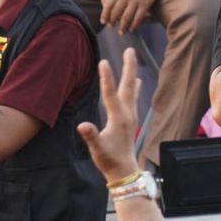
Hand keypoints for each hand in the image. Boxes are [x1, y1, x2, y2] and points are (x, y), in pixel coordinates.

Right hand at [76, 48, 140, 184]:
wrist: (124, 172)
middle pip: (128, 86)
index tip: (103, 61)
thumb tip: (83, 125)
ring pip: (132, 89)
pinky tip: (138, 82)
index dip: (106, 78)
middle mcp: (127, 114)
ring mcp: (131, 116)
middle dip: (129, 67)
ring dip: (132, 73)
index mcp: (119, 118)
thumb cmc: (109, 161)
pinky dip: (135, 87)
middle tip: (130, 49)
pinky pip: (134, 98)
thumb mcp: (97, 149)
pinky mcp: (131, 120)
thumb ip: (91, 136)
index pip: (110, 94)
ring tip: (133, 59)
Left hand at [103, 0, 167, 34]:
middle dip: (113, 22)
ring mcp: (135, 0)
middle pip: (116, 12)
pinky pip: (138, 18)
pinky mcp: (145, 3)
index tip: (103, 22)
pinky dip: (134, 25)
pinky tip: (132, 29)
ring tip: (121, 32)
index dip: (105, 15)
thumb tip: (113, 7)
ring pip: (126, 17)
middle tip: (111, 27)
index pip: (108, 4)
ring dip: (123, 26)